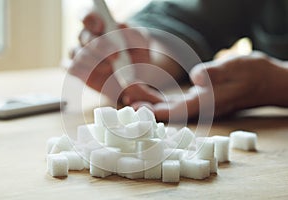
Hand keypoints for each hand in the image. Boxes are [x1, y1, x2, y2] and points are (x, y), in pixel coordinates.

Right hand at [68, 12, 161, 103]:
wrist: (137, 75)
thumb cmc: (136, 53)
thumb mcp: (140, 41)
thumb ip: (132, 33)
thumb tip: (119, 27)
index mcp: (100, 24)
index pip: (86, 14)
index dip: (89, 18)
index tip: (100, 26)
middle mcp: (87, 37)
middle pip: (83, 36)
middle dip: (99, 46)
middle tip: (116, 55)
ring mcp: (80, 54)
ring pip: (78, 54)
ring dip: (96, 62)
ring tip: (111, 68)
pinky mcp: (78, 70)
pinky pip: (72, 68)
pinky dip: (86, 72)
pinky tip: (100, 75)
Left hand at [132, 52, 287, 121]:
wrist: (265, 81)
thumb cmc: (252, 74)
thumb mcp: (236, 69)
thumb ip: (215, 73)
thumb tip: (196, 77)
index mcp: (207, 102)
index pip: (176, 110)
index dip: (155, 111)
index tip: (136, 111)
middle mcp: (201, 105)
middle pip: (168, 109)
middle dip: (146, 106)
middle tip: (126, 99)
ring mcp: (200, 102)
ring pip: (169, 105)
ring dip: (150, 102)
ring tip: (131, 95)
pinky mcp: (200, 97)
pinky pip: (176, 100)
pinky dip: (161, 98)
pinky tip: (149, 93)